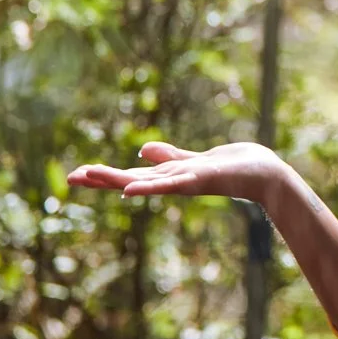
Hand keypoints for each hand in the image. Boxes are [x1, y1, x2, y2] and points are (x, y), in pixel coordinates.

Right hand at [68, 141, 291, 205]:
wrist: (266, 175)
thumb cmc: (235, 168)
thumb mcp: (196, 159)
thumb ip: (170, 156)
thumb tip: (142, 149)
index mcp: (172, 176)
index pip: (132, 175)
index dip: (105, 175)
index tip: (77, 173)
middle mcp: (175, 181)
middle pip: (132, 180)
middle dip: (102, 179)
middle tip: (70, 177)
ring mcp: (186, 182)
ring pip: (146, 181)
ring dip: (118, 180)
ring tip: (90, 175)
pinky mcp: (201, 179)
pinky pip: (172, 184)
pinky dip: (151, 187)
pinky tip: (131, 189)